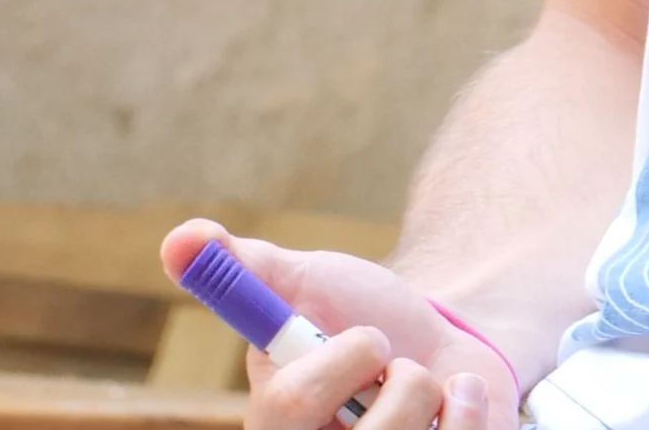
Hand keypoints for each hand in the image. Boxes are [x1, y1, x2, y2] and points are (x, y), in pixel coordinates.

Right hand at [157, 222, 516, 429]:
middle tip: (395, 361)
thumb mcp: (304, 285)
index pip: (288, 407)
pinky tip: (456, 404)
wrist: (445, 346)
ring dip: (431, 389)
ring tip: (422, 385)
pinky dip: (470, 411)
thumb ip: (247, 269)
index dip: (339, 364)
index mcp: (275, 427)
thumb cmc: (362, 317)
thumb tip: (178, 239)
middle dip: (399, 380)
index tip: (368, 337)